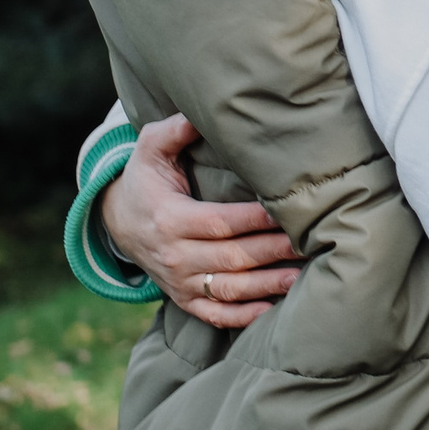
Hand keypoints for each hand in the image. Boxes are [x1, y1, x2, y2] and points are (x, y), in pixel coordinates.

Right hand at [101, 115, 302, 328]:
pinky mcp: (183, 298)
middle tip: (311, 242)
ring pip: (228, 288)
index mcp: (170, 219)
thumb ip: (174, 130)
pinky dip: (241, 317)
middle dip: (273, 251)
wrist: (117, 221)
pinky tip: (272, 310)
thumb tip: (197, 113)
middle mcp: (175, 255)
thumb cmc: (145, 179)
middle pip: (232, 257)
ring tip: (301, 276)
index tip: (287, 211)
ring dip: (266, 285)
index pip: (220, 222)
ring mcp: (179, 281)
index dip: (255, 220)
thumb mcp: (150, 149)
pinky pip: (213, 314)